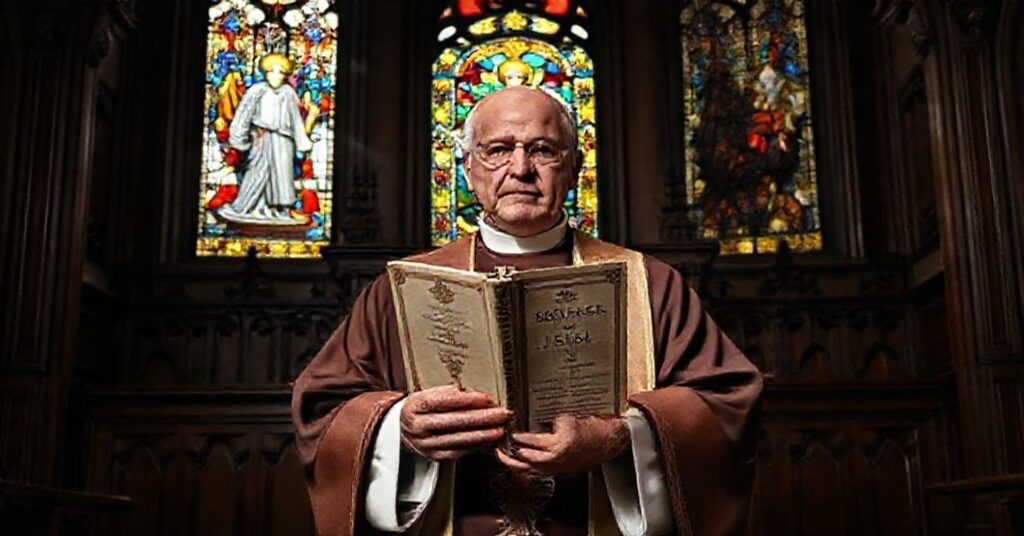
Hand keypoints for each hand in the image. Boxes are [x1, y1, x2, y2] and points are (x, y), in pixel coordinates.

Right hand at [400, 385, 511, 460]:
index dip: (469, 400)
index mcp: (416, 405)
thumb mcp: (429, 394)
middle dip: (483, 418)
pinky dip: (476, 446)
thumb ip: (450, 393)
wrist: (401, 428)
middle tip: (503, 414)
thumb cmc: (422, 408)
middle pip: (455, 422)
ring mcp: (425, 444)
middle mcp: (418, 426)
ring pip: (459, 439)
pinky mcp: (433, 456)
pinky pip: (458, 452)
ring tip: (500, 429)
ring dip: (483, 435)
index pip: (446, 401)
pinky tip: (489, 441)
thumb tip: (478, 393)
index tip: (488, 398)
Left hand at [496, 414, 629, 475]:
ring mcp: (560, 468)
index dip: (520, 438)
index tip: (511, 433)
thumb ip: (550, 424)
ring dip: (516, 466)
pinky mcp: (562, 471)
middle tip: (499, 450)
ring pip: (532, 470)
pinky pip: (540, 473)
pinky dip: (528, 469)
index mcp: (560, 444)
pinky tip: (521, 465)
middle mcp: (558, 459)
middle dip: (511, 456)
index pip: (532, 442)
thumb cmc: (593, 428)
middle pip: (528, 461)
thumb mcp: (569, 419)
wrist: (610, 441)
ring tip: (504, 459)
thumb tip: (532, 425)